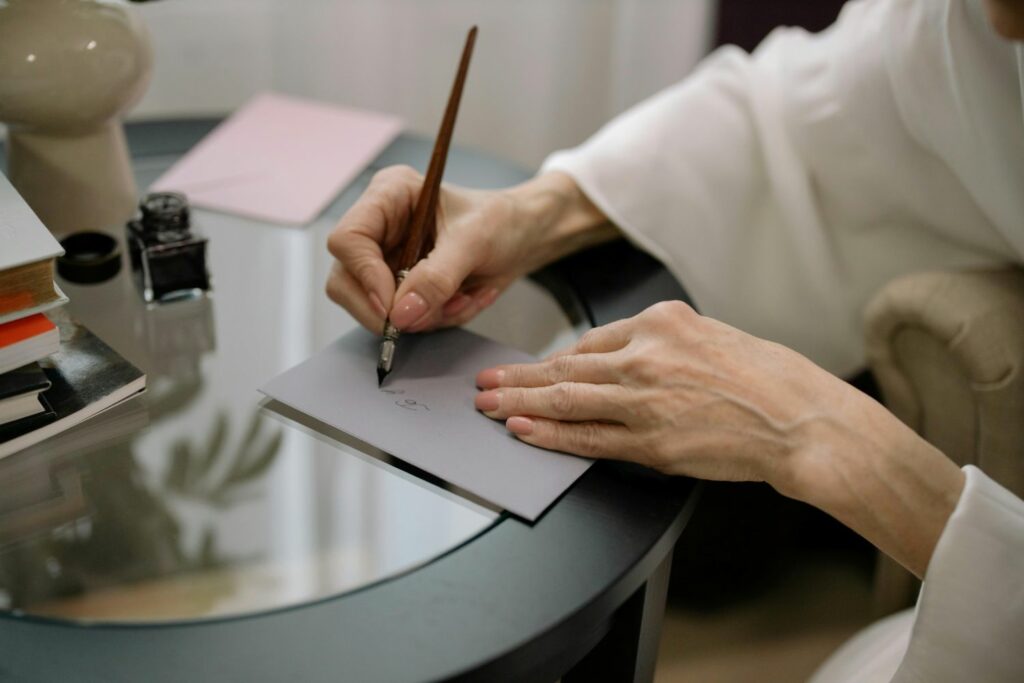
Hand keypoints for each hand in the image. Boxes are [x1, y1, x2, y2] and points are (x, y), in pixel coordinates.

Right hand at [326, 167, 614, 332]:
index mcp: (388, 196)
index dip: (365, 276)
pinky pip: (402, 320)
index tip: (393, 306)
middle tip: (435, 312)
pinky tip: (465, 299)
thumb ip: (437, 277)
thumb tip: (400, 315)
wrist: (524, 238)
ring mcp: (384, 260)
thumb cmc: (502, 221)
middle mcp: (378, 227)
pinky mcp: (399, 287)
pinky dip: (436, 319)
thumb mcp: (475, 242)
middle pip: (345, 281)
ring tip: (465, 298)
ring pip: (372, 308)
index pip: (347, 240)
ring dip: (423, 316)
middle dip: (391, 308)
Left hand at [475, 300, 964, 576]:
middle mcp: (647, 355)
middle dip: (518, 376)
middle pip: (566, 366)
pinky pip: (588, 437)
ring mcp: (646, 399)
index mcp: (662, 321)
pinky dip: (550, 435)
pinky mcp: (651, 442)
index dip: (553, 360)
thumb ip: (660, 343)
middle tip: (484, 381)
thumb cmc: (767, 379)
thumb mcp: (711, 336)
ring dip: (519, 402)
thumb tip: (612, 358)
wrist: (802, 420)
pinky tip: (523, 431)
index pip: (592, 341)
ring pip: (567, 399)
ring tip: (487, 405)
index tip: (529, 367)